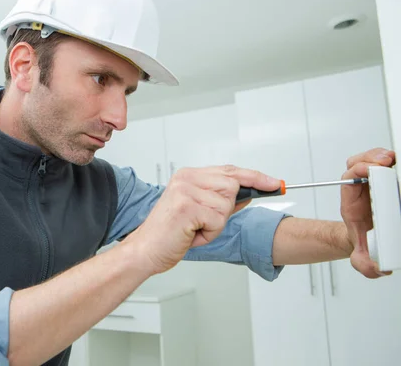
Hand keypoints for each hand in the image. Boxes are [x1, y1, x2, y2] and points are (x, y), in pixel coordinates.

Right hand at [124, 165, 280, 274]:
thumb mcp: (198, 212)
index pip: (230, 170)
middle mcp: (186, 179)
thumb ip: (222, 200)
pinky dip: (209, 233)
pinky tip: (191, 234)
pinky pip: (218, 220)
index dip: (255, 176)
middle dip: (225, 210)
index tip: (274, 183)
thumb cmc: (169, 234)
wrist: (145, 251)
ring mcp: (186, 191)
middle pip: (232, 186)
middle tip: (203, 222)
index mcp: (188, 176)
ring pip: (227, 205)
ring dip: (216, 225)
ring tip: (194, 229)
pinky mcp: (188, 207)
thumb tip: (249, 192)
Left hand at [341, 147, 395, 277]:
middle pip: (358, 162)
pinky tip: (397, 162)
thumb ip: (365, 262)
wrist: (370, 240)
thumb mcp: (363, 255)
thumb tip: (375, 267)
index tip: (370, 171)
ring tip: (392, 158)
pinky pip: (386, 165)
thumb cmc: (366, 240)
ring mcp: (374, 183)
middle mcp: (361, 188)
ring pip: (372, 160)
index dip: (358, 171)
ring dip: (380, 155)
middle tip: (386, 160)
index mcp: (352, 201)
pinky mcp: (388, 182)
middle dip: (370, 157)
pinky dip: (392, 162)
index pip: (349, 178)